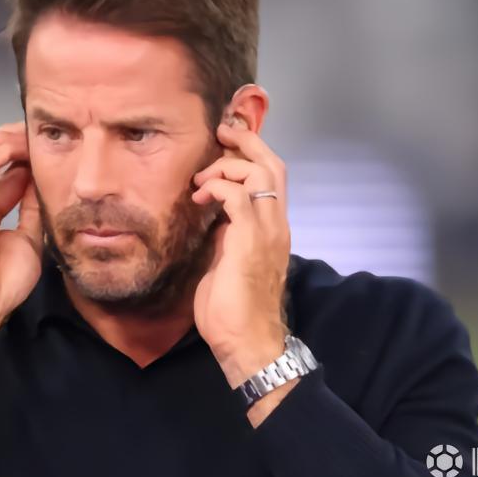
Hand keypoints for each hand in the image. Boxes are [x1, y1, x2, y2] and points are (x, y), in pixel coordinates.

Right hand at [0, 121, 42, 331]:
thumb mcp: (25, 241)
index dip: (14, 166)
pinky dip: (1, 151)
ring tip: (26, 135)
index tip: (38, 158)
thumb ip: (30, 214)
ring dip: (2, 141)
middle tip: (29, 137)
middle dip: (1, 143)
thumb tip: (40, 190)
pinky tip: (20, 146)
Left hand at [191, 121, 291, 388]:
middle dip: (246, 142)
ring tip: (202, 178)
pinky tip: (200, 196)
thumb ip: (226, 233)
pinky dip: (218, 186)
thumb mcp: (228, 260)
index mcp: (273, 228)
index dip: (253, 152)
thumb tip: (210, 214)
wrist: (246, 343)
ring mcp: (267, 231)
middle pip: (273, 164)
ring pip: (260, 173)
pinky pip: (239, 195)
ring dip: (228, 164)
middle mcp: (277, 224)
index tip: (227, 140)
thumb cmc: (233, 309)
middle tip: (219, 134)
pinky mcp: (250, 240)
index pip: (273, 176)